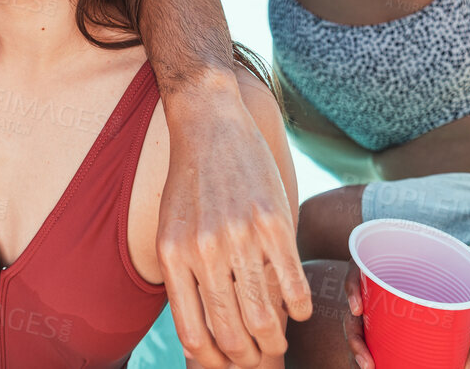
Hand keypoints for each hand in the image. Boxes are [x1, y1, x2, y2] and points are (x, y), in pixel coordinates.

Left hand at [158, 81, 312, 367]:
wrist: (209, 124)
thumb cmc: (190, 182)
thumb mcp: (171, 230)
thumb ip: (184, 276)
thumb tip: (204, 332)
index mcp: (173, 257)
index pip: (195, 335)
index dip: (216, 360)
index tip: (228, 362)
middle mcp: (203, 251)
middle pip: (231, 332)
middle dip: (249, 356)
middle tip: (260, 357)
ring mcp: (239, 237)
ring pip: (263, 316)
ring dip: (276, 339)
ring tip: (279, 341)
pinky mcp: (272, 222)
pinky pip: (292, 283)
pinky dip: (298, 306)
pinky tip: (298, 309)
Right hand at [339, 259, 469, 368]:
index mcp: (398, 269)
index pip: (362, 269)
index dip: (352, 287)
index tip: (357, 309)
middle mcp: (384, 288)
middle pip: (356, 307)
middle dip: (355, 336)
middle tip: (366, 361)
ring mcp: (384, 309)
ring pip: (360, 327)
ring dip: (359, 350)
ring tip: (368, 367)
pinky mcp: (390, 328)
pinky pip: (373, 339)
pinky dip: (370, 354)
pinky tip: (373, 366)